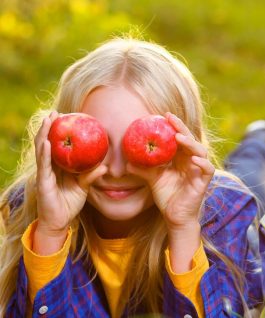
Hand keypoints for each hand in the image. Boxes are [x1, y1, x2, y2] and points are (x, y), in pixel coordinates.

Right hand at [35, 111, 106, 235]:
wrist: (60, 221)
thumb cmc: (70, 202)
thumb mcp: (84, 187)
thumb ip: (92, 176)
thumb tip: (106, 167)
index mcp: (58, 166)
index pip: (57, 144)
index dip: (59, 131)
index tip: (66, 116)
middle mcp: (49, 166)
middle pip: (47, 142)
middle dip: (49, 126)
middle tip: (55, 112)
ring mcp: (44, 173)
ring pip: (42, 149)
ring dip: (44, 133)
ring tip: (49, 119)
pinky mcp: (42, 181)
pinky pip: (43, 165)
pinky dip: (44, 152)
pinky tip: (47, 142)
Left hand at [127, 112, 214, 230]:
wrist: (175, 217)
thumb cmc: (167, 196)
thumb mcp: (153, 180)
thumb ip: (143, 169)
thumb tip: (126, 162)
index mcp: (181, 158)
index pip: (180, 138)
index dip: (174, 126)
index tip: (164, 115)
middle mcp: (191, 161)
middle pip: (190, 140)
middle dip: (182, 128)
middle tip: (171, 119)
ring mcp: (198, 171)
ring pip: (200, 151)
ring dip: (191, 143)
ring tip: (179, 137)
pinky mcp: (203, 182)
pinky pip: (207, 169)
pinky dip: (202, 163)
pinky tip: (193, 159)